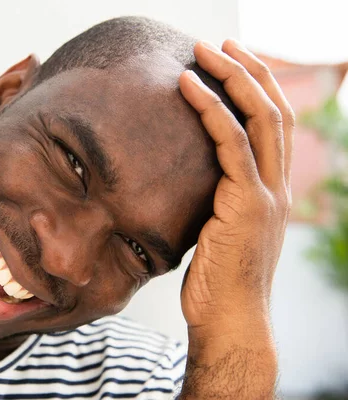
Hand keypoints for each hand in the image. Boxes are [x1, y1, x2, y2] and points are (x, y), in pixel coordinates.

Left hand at [177, 39, 293, 397]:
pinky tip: (188, 86)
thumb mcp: (219, 232)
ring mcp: (267, 195)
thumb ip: (215, 201)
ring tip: (204, 49)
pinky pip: (232, 145)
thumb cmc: (218, 281)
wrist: (229, 321)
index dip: (256, 88)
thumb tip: (188, 181)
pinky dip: (211, 110)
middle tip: (219, 43)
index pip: (274, 125)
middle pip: (275, 110)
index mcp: (272, 191)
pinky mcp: (247, 206)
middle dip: (249, 70)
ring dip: (232, 77)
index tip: (230, 63)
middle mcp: (278, 187)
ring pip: (260, 118)